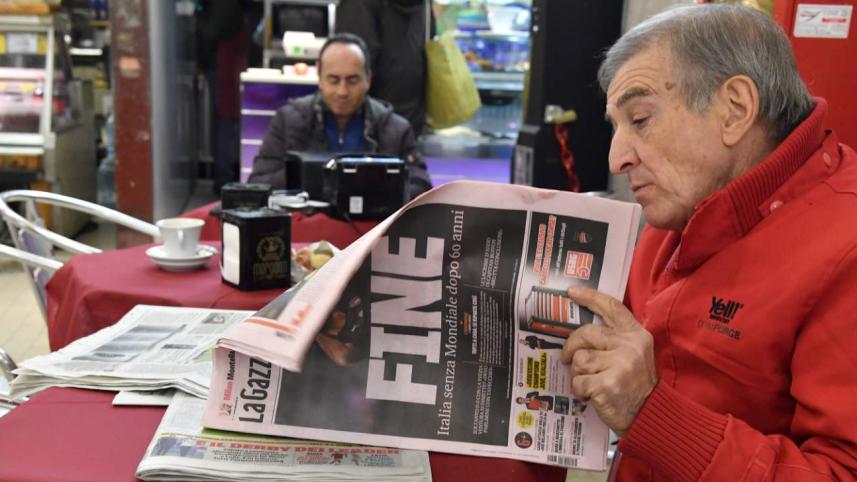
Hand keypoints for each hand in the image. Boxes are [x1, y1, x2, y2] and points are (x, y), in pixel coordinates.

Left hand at [560, 286, 657, 435]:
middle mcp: (628, 346)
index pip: (612, 307)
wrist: (650, 416)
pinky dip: (579, 390)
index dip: (590, 297)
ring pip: (580, 359)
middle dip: (572, 346)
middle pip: (586, 333)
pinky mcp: (606, 384)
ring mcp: (618, 365)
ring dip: (579, 373)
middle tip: (567, 357)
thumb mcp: (635, 355)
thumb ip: (615, 339)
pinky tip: (590, 395)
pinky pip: (578, 381)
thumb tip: (582, 332)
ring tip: (590, 382)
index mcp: (636, 335)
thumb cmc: (636, 385)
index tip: (572, 291)